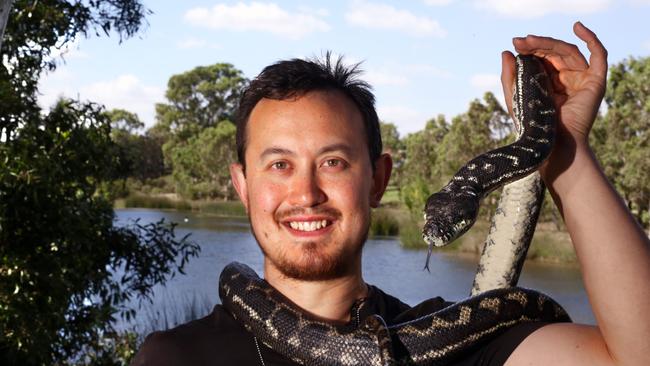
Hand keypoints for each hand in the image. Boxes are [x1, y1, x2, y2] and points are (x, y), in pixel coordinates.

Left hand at [500, 21, 607, 180]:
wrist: (550, 145)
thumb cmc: (532, 127)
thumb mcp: (516, 98)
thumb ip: (510, 77)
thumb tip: (507, 52)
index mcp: (550, 81)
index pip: (544, 57)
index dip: (531, 48)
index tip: (515, 43)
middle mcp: (567, 78)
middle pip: (556, 52)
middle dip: (538, 44)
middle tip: (520, 41)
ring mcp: (582, 79)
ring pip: (570, 51)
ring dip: (550, 43)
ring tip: (530, 41)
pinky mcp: (595, 82)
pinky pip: (599, 55)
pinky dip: (591, 38)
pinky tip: (578, 28)